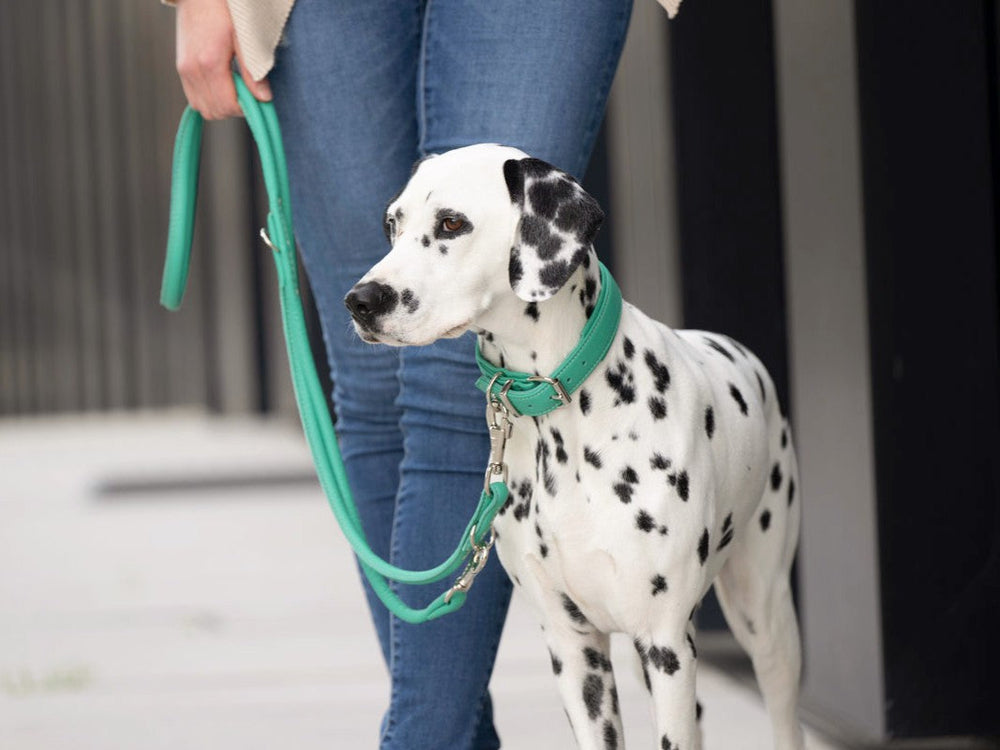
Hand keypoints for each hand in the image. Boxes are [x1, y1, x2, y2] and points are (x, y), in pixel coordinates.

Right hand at [175, 0, 271, 118]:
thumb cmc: (224, 10)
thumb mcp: (245, 37)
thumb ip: (253, 70)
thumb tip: (264, 98)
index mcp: (210, 63)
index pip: (227, 106)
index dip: (246, 108)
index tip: (256, 98)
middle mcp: (192, 70)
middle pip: (215, 112)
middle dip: (234, 109)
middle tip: (247, 92)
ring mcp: (184, 70)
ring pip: (203, 109)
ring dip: (221, 106)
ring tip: (234, 88)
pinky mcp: (181, 68)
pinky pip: (194, 99)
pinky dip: (209, 99)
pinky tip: (222, 85)